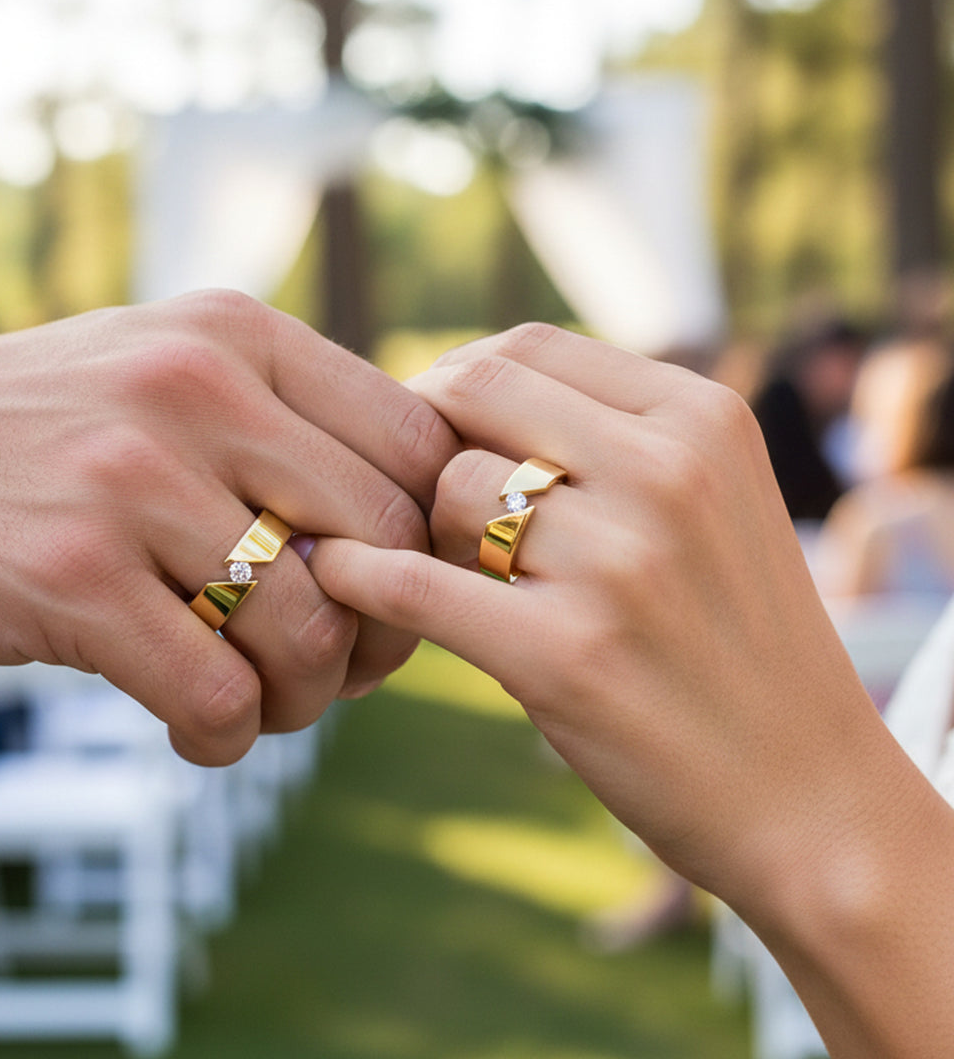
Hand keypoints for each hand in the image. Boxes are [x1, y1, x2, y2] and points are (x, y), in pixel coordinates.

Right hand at [0, 290, 457, 763]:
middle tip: (347, 668)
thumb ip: (296, 426)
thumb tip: (419, 529)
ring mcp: (128, 477)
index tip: (397, 590)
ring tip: (268, 702)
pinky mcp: (68, 574)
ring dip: (308, 699)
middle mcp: (194, 387)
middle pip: (382, 543)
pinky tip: (206, 730)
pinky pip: (215, 693)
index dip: (432, 539)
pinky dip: (230, 735)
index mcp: (241, 336)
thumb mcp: (180, 377)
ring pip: (307, 631)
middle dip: (385, 635)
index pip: (417, 443)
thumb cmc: (63, 434)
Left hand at [307, 323, 921, 901]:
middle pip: (474, 394)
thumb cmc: (738, 641)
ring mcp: (618, 562)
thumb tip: (464, 396)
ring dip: (422, 526)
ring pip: (447, 491)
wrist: (807, 794)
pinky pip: (417, 587)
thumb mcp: (713, 501)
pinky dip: (359, 576)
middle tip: (406, 485)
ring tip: (448, 567)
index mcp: (702, 417)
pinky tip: (334, 575)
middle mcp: (665, 471)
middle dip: (422, 435)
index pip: (527, 347)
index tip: (428, 422)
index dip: (455, 379)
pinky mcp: (565, 655)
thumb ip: (612, 436)